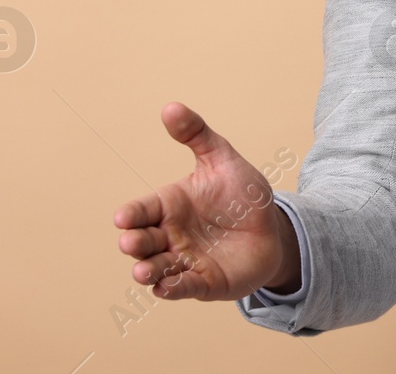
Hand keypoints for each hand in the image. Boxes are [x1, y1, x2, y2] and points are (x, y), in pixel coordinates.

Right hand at [112, 102, 300, 301]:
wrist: (272, 227)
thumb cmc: (240, 194)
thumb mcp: (222, 159)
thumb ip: (197, 135)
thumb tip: (170, 107)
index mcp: (169, 206)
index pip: (141, 210)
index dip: (130, 215)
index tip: (123, 217)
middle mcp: (170, 236)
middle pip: (142, 242)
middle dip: (134, 244)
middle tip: (131, 243)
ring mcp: (184, 260)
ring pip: (157, 269)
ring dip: (147, 271)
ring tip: (143, 272)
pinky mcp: (203, 282)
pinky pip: (183, 287)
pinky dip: (173, 288)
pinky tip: (165, 288)